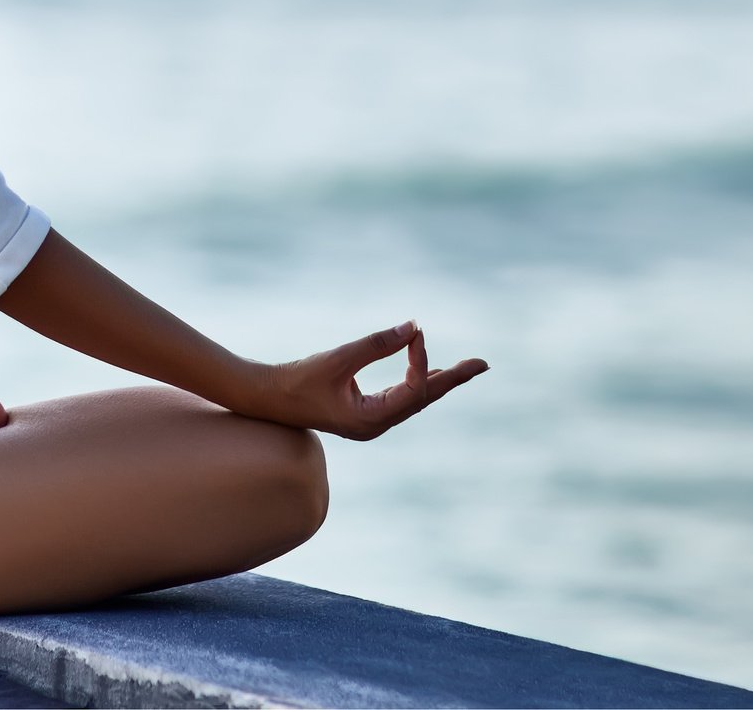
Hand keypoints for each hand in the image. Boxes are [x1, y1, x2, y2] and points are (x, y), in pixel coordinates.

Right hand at [240, 322, 485, 440]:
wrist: (267, 400)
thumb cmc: (298, 380)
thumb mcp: (339, 358)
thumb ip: (377, 343)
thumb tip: (415, 326)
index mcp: (371, 420)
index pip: (414, 389)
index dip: (421, 360)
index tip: (415, 333)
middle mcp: (376, 425)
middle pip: (424, 399)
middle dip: (454, 379)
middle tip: (484, 364)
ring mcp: (371, 422)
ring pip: (414, 400)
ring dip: (439, 381)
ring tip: (466, 369)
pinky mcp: (364, 414)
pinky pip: (400, 399)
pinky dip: (417, 383)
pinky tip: (430, 373)